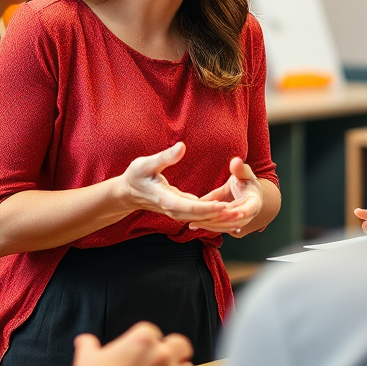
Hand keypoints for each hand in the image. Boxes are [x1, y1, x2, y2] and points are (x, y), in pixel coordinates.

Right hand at [116, 143, 239, 222]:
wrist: (127, 192)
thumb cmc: (135, 176)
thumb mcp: (146, 163)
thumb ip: (164, 157)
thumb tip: (182, 146)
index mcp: (165, 199)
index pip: (190, 207)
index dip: (207, 208)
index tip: (223, 205)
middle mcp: (172, 209)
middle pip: (199, 216)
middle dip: (218, 216)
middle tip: (239, 214)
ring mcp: (176, 211)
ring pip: (199, 218)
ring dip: (217, 218)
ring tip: (238, 216)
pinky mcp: (179, 208)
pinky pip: (197, 214)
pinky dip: (211, 214)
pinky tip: (226, 211)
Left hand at [189, 158, 263, 234]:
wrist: (249, 194)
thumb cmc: (246, 182)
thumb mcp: (244, 174)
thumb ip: (239, 169)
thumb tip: (236, 161)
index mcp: (254, 202)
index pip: (247, 210)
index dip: (237, 212)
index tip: (227, 211)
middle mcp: (248, 215)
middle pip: (233, 222)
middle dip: (217, 221)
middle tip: (201, 219)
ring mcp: (239, 223)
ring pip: (225, 227)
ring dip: (210, 226)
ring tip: (194, 223)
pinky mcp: (230, 225)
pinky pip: (220, 228)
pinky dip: (208, 227)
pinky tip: (195, 225)